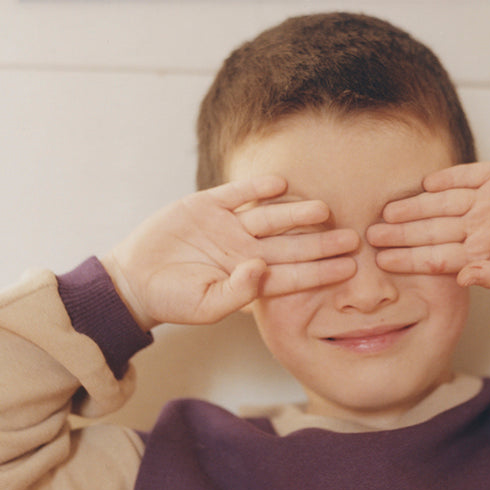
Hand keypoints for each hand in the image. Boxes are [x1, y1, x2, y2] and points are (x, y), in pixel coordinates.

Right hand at [102, 176, 358, 328]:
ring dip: (297, 214)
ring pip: (271, 218)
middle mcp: (245, 252)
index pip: (293, 275)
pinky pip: (239, 194)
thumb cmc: (172, 301)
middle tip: (355, 238)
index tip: (349, 268)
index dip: (321, 271)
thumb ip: (237, 292)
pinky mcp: (207, 206)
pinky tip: (282, 183)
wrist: (135, 280)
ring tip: (325, 209)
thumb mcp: (205, 306)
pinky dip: (257, 188)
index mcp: (249, 280)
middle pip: (291, 246)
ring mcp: (228, 228)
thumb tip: (262, 270)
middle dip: (321, 243)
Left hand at [367, 158, 489, 287]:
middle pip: (430, 230)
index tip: (381, 262)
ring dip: (414, 206)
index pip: (435, 257)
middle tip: (369, 236)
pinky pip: (466, 175)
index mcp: (478, 252)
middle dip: (400, 234)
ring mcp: (485, 200)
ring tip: (387, 212)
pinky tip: (424, 182)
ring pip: (441, 203)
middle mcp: (476, 226)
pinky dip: (447, 177)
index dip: (407, 259)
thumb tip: (465, 280)